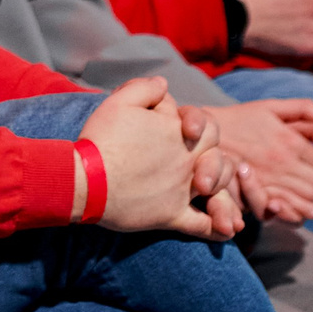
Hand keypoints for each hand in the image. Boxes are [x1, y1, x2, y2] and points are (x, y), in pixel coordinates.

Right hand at [81, 77, 242, 238]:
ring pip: (218, 187)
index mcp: (179, 132)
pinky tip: (226, 229)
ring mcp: (183, 190)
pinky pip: (203, 225)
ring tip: (208, 185)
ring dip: (219, 183)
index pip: (205, 123)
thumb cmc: (102, 139)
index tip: (180, 127)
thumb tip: (163, 82)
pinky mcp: (172, 216)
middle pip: (217, 153)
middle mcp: (188, 161)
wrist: (86, 179)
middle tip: (194, 156)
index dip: (197, 122)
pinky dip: (218, 228)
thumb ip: (145, 88)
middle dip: (212, 153)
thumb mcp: (119, 101)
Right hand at [203, 98, 312, 222]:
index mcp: (289, 141)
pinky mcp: (251, 194)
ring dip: (309, 202)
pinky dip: (290, 212)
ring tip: (300, 196)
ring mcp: (267, 180)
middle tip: (310, 184)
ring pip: (307, 202)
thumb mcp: (269, 106)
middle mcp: (282, 162)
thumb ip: (304, 108)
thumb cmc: (237, 120)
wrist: (200, 136)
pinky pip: (283, 211)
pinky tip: (287, 206)